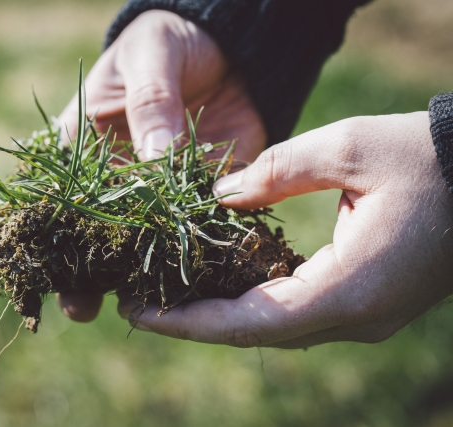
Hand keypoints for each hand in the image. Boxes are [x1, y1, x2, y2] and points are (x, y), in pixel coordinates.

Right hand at [57, 10, 266, 321]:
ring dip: (136, 272)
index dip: (49, 230)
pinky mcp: (205, 193)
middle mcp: (120, 178)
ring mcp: (162, 192)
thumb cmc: (166, 46)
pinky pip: (201, 226)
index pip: (60, 192)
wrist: (226, 49)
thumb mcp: (150, 59)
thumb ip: (151, 104)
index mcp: (89, 145)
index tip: (43, 265)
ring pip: (145, 239)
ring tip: (130, 304)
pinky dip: (198, 251)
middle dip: (85, 269)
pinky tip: (193, 278)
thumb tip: (157, 159)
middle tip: (79, 306)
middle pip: (96, 229)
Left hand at [120, 112, 452, 347]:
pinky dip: (251, 304)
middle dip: (193, 323)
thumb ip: (277, 170)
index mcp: (352, 287)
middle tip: (136, 304)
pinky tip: (219, 283)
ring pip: (273, 329)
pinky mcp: (365, 304)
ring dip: (219, 316)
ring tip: (165, 294)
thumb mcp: (349, 146)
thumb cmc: (431, 157)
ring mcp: (363, 316)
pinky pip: (295, 314)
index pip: (253, 322)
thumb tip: (219, 197)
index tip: (140, 313)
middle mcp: (356, 317)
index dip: (191, 322)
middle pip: (256, 333)